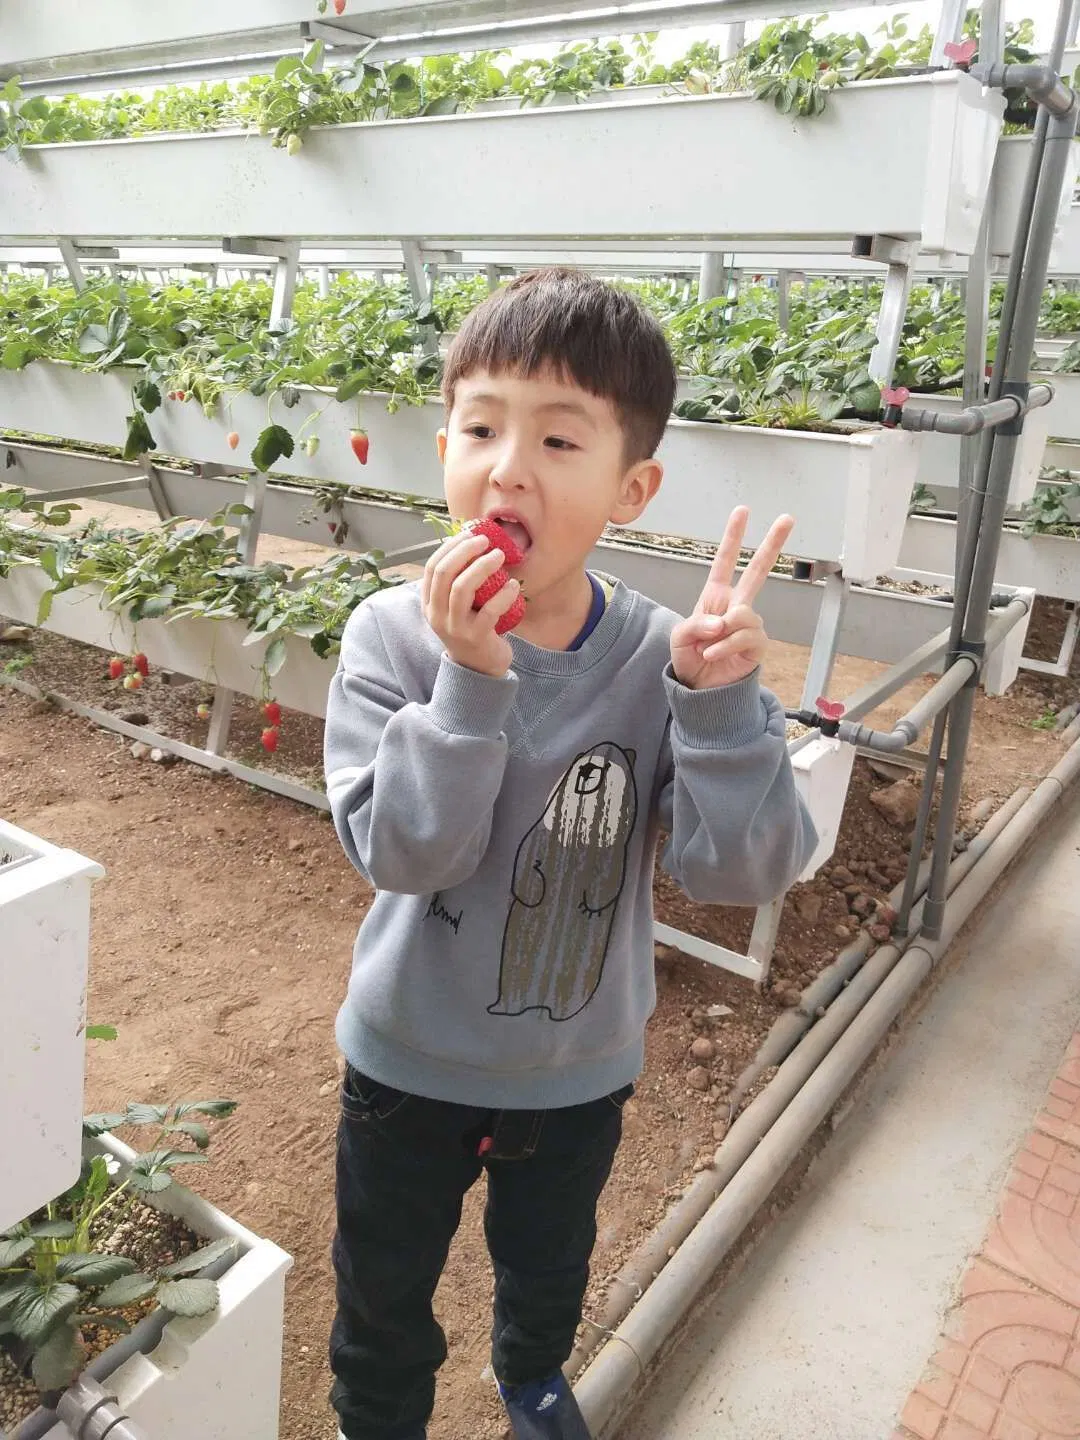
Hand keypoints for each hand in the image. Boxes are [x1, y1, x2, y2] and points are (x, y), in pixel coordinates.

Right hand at [421, 531, 520, 677]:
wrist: (480, 669)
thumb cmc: (472, 629)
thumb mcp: (457, 606)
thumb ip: (459, 581)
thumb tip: (474, 543)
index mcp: (429, 604)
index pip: (432, 567)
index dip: (450, 547)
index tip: (470, 533)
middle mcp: (437, 615)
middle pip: (444, 573)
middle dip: (465, 550)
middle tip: (486, 540)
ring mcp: (454, 628)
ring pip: (462, 588)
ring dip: (482, 567)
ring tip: (500, 556)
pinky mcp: (476, 638)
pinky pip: (489, 610)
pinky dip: (503, 594)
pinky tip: (513, 585)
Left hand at [670, 507, 794, 689]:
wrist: (700, 689)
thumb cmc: (690, 658)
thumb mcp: (681, 636)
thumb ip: (697, 623)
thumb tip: (724, 621)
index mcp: (716, 597)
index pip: (725, 562)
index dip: (733, 537)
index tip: (742, 511)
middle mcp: (736, 606)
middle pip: (759, 570)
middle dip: (772, 543)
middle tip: (788, 518)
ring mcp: (749, 625)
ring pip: (743, 614)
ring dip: (721, 633)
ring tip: (709, 647)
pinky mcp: (757, 645)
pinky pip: (744, 637)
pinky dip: (724, 647)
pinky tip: (713, 655)